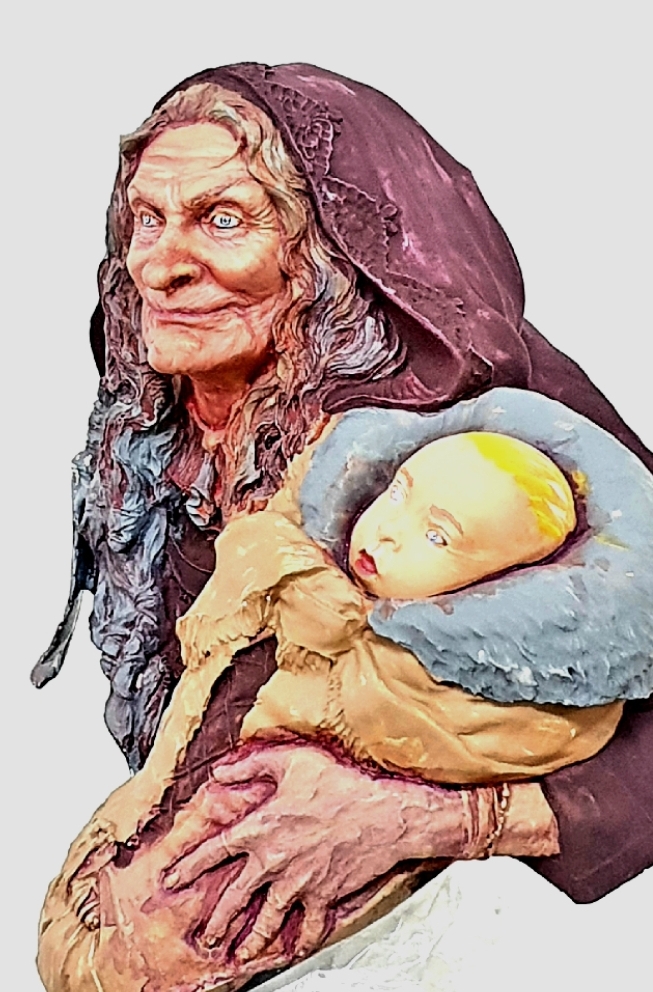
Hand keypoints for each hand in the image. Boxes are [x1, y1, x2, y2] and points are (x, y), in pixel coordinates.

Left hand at [162, 741, 465, 962]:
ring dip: (252, 939)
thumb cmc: (340, 783)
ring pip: (268, 919)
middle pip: (235, 896)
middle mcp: (274, 860)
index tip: (172, 879)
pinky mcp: (324, 894)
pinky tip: (294, 951)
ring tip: (240, 953)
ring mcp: (299, 882)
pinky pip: (310, 926)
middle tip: (206, 934)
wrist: (383, 813)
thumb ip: (251, 764)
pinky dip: (302, 942)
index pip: (214, 850)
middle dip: (217, 919)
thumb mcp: (291, 759)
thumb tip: (220, 771)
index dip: (189, 865)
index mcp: (261, 827)